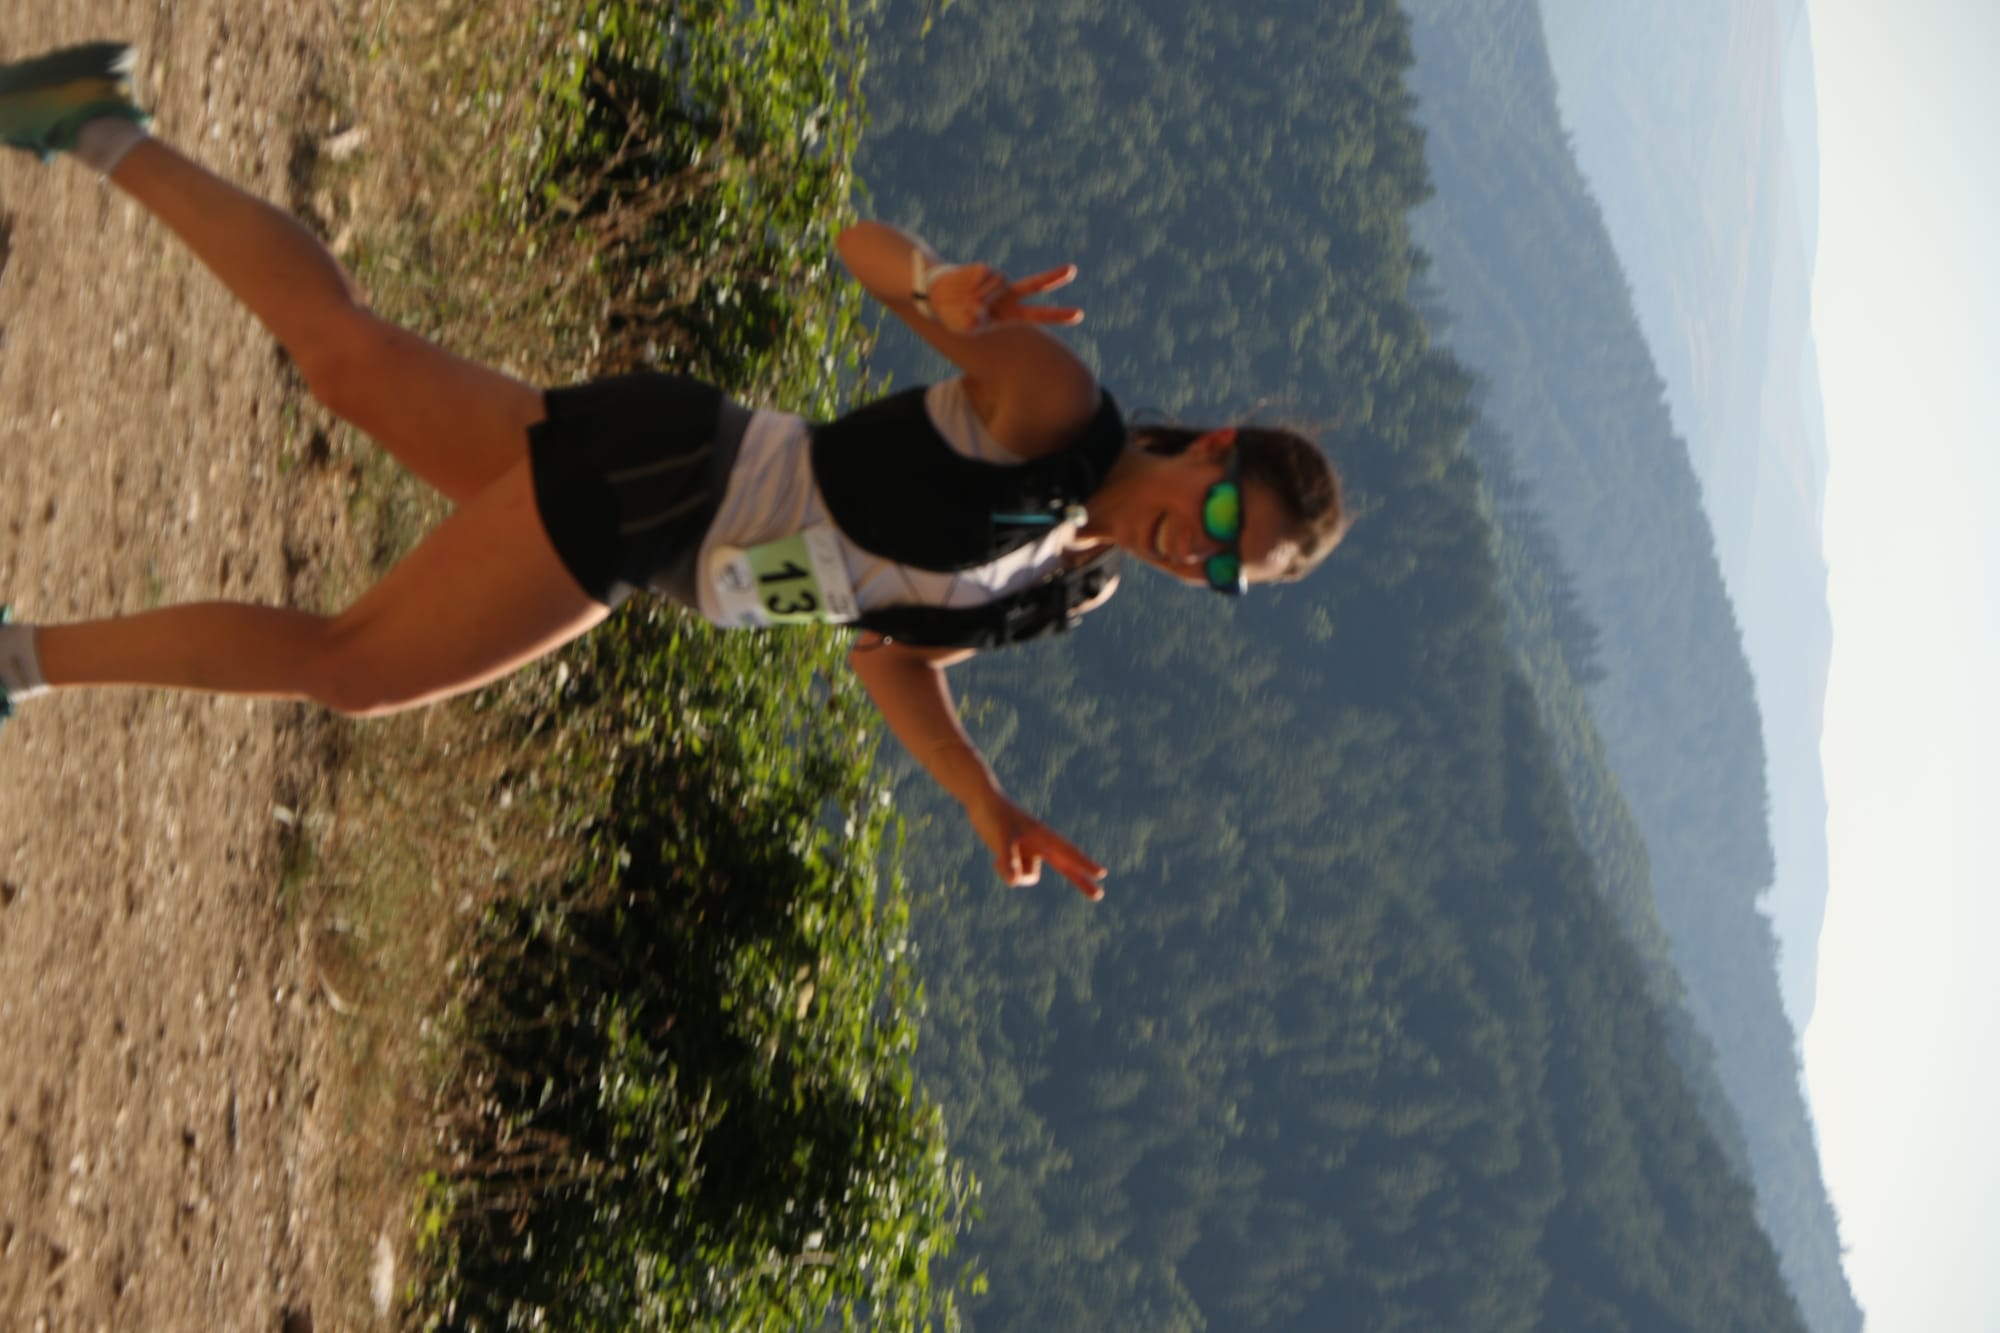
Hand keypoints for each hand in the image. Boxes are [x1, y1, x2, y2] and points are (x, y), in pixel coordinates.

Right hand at [926, 262, 1084, 333]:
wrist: (936, 297)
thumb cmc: (955, 318)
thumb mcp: (965, 328)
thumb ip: (972, 323)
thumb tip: (978, 308)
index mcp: (1011, 316)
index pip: (1038, 316)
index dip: (1058, 315)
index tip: (1079, 314)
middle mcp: (1009, 296)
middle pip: (1034, 285)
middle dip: (1053, 278)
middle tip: (1073, 271)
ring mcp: (997, 280)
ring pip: (999, 285)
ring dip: (982, 296)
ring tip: (967, 303)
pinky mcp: (985, 269)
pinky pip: (983, 278)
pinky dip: (972, 288)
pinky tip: (963, 290)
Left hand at [968, 792, 1107, 900]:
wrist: (981, 802)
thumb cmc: (994, 814)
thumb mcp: (1000, 837)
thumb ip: (1008, 860)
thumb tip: (1014, 882)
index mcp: (1043, 836)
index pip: (1068, 852)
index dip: (1084, 863)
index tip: (1101, 873)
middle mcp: (1041, 846)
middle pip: (1066, 867)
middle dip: (1081, 881)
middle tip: (1098, 896)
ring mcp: (1030, 852)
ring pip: (1027, 877)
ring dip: (1013, 873)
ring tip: (999, 856)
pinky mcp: (1019, 857)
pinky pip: (1015, 876)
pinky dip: (1004, 870)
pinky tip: (996, 858)